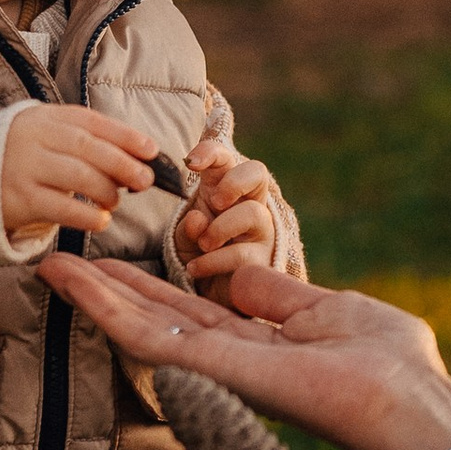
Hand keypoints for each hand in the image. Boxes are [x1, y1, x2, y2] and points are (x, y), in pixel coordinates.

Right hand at [0, 103, 156, 242]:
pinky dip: (87, 215)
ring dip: (107, 190)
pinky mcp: (17, 200)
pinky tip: (101, 220)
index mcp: (44, 117)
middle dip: (122, 163)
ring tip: (116, 201)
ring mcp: (23, 167)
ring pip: (77, 176)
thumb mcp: (47, 139)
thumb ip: (86, 144)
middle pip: (87, 147)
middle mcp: (32, 138)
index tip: (151, 150)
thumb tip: (139, 160)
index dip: (124, 135)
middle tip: (146, 180)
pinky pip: (60, 208)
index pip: (91, 122)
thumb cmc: (22, 160)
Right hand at [37, 249, 450, 449]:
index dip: (147, 288)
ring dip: (98, 297)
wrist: (411, 405)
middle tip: (57, 261)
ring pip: (144, 329)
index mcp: (261, 345)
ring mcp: (221, 370)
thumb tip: (236, 278)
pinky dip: (115, 313)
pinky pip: (158, 340)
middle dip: (108, 291)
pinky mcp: (220, 372)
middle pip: (156, 320)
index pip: (190, 313)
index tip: (109, 261)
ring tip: (53, 266)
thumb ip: (278, 297)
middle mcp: (232, 361)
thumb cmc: (391, 365)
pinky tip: (84, 290)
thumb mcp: (330, 311)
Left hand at [175, 147, 280, 286]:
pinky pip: (242, 254)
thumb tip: (198, 218)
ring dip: (220, 228)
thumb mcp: (186, 236)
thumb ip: (188, 225)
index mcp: (225, 190)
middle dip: (235, 182)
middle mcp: (249, 204)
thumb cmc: (201, 255)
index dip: (211, 152)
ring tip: (203, 245)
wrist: (212, 296)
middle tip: (215, 202)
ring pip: (253, 213)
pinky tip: (196, 268)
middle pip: (257, 172)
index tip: (192, 162)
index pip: (225, 159)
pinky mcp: (264, 260)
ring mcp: (262, 232)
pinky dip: (213, 261)